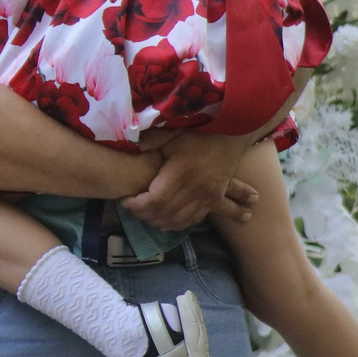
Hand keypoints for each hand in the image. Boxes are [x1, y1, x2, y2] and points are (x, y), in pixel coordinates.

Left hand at [121, 131, 259, 232]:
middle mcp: (196, 188)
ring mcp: (208, 196)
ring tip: (146, 217)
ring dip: (160, 222)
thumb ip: (150, 140)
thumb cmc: (199, 132)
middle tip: (132, 209)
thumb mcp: (172, 132)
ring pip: (180, 220)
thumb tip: (130, 144)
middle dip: (144, 215)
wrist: (233, 134)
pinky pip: (196, 219)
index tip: (125, 200)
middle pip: (166, 213)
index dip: (137, 205)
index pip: (155, 199)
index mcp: (182, 171)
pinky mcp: (216, 199)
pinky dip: (180, 224)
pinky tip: (170, 224)